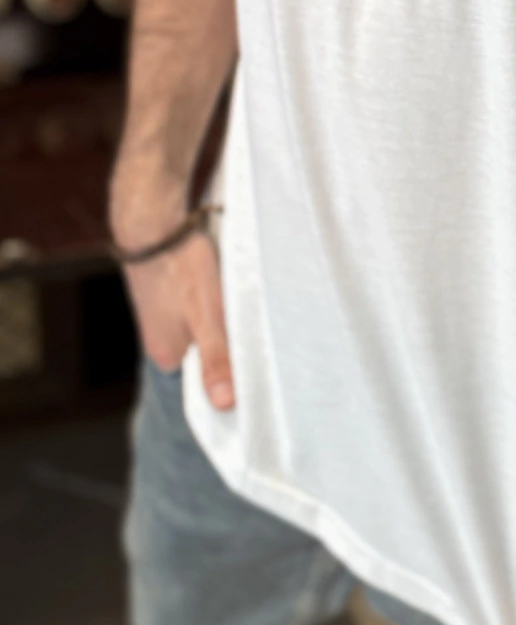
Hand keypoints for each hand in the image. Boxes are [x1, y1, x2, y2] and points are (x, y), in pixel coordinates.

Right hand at [120, 228, 234, 410]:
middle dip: (228, 336)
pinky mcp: (165, 288)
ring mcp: (159, 312)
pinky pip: (194, 300)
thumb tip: (224, 405)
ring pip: (202, 321)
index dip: (232, 367)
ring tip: (235, 297)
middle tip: (251, 320)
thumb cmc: (181, 267)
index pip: (207, 376)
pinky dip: (209, 294)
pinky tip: (220, 280)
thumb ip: (215, 359)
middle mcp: (158, 338)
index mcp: (167, 355)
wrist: (151, 220)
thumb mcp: (208, 316)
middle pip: (206, 347)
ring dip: (221, 312)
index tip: (254, 355)